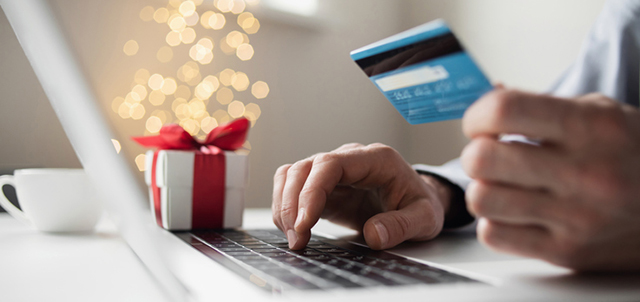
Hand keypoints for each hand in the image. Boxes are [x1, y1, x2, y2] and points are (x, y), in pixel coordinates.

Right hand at [272, 143, 449, 249]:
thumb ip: (403, 225)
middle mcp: (350, 158)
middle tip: (297, 239)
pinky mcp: (323, 185)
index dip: (312, 192)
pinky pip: (293, 186)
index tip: (305, 223)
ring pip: (292, 174)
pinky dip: (285, 206)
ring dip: (285, 205)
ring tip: (294, 238)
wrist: (418, 201)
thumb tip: (374, 234)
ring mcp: (334, 170)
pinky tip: (293, 229)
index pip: (331, 164)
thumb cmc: (421, 204)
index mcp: (376, 159)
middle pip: (305, 167)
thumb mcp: (425, 218)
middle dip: (293, 204)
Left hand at [461, 89, 639, 270]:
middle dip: (475, 154)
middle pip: (482, 159)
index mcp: (592, 128)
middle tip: (489, 155)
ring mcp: (576, 218)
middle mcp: (584, 173)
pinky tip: (514, 212)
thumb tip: (487, 100)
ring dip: (483, 189)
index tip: (480, 123)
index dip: (477, 116)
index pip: (504, 111)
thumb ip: (540, 107)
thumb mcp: (600, 113)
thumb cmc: (633, 155)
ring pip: (482, 199)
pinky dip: (494, 221)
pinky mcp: (567, 252)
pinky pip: (494, 235)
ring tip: (502, 184)